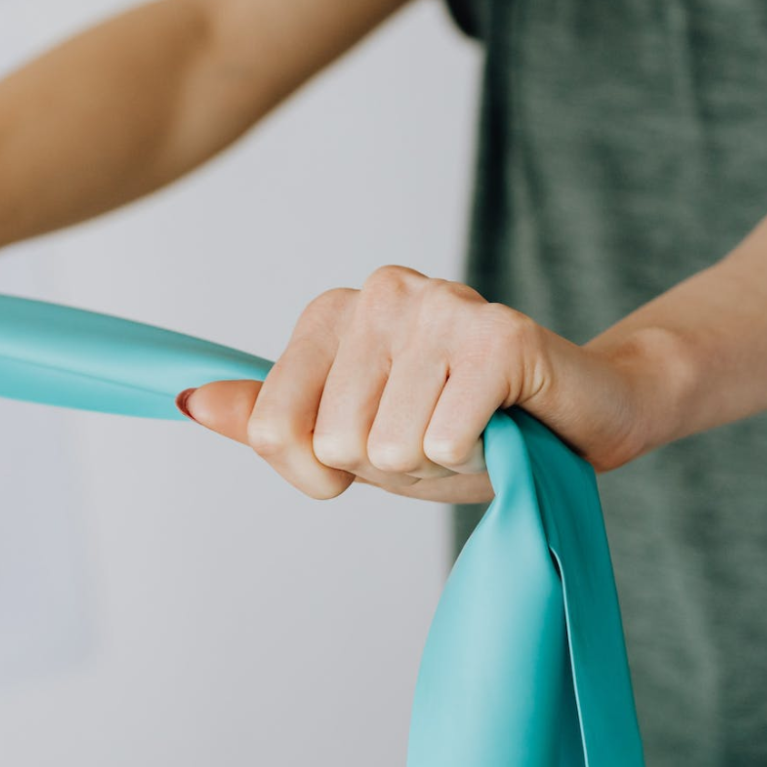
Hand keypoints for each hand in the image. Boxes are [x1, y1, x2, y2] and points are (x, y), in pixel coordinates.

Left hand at [179, 266, 660, 502]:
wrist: (579, 416)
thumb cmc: (462, 428)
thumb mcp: (353, 439)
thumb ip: (269, 419)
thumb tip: (186, 398)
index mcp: (332, 313)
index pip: (269, 428)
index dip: (317, 474)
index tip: (366, 459)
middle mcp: (379, 293)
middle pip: (333, 440)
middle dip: (388, 466)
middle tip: (438, 438)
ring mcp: (440, 303)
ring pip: (387, 444)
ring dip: (436, 462)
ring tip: (470, 429)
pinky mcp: (500, 333)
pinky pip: (444, 437)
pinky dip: (475, 454)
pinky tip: (501, 425)